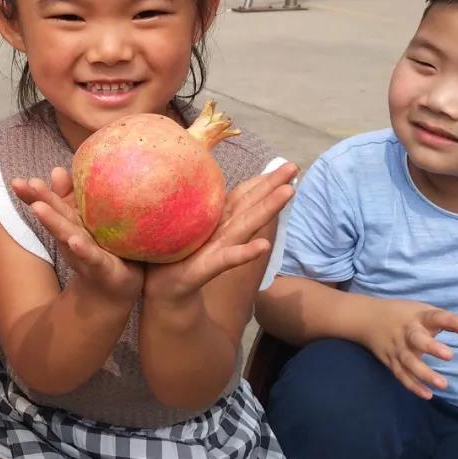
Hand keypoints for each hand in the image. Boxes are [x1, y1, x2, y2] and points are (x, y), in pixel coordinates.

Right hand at [12, 167, 142, 302]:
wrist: (111, 293)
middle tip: (20, 184)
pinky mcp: (102, 267)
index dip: (34, 193)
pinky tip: (74, 240)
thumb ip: (71, 197)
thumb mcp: (86, 222)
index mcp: (71, 225)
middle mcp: (73, 238)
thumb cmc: (100, 252)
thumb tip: (56, 170)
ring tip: (38, 207)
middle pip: (55, 216)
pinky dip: (82, 249)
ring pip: (68, 234)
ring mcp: (85, 253)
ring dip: (52, 221)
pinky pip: (92, 256)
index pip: (50, 205)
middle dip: (38, 200)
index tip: (16, 181)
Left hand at [143, 162, 296, 304]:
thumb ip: (194, 206)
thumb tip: (190, 173)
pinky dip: (244, 254)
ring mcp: (216, 251)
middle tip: (294, 167)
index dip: (261, 181)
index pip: (242, 197)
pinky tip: (262, 247)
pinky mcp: (203, 269)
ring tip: (288, 192)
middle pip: (250, 206)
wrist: (163, 293)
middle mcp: (222, 234)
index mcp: (217, 222)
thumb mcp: (182, 226)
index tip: (283, 165)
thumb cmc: (172, 257)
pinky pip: (225, 260)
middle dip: (272, 186)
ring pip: (245, 226)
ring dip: (267, 209)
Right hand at [364, 300, 457, 399]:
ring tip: (443, 384)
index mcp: (418, 317)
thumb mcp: (425, 312)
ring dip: (424, 373)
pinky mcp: (390, 361)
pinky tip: (428, 394)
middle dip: (431, 347)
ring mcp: (397, 348)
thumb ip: (450, 323)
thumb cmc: (405, 316)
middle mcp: (407, 332)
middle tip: (449, 355)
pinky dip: (413, 385)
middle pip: (416, 339)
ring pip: (409, 361)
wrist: (366, 318)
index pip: (435, 316)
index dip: (451, 321)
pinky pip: (401, 374)